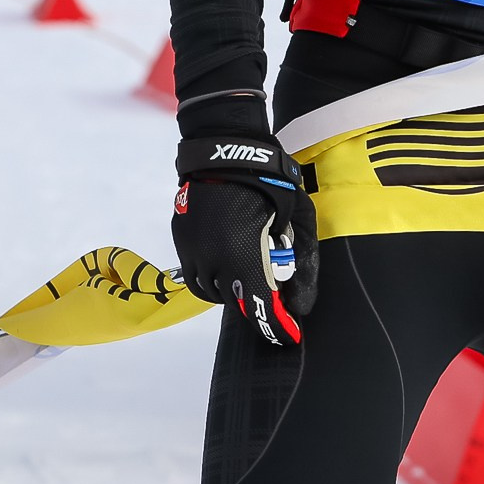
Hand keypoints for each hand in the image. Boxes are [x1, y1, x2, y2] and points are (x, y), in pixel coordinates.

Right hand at [171, 137, 318, 344]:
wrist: (225, 148)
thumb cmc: (270, 181)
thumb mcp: (298, 219)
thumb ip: (301, 263)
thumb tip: (302, 303)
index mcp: (244, 257)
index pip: (259, 307)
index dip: (276, 327)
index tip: (289, 335)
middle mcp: (214, 261)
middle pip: (236, 302)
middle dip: (257, 304)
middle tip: (276, 299)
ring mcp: (193, 251)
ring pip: (212, 292)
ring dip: (233, 292)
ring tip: (252, 278)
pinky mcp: (181, 240)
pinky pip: (197, 273)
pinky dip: (215, 277)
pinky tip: (230, 263)